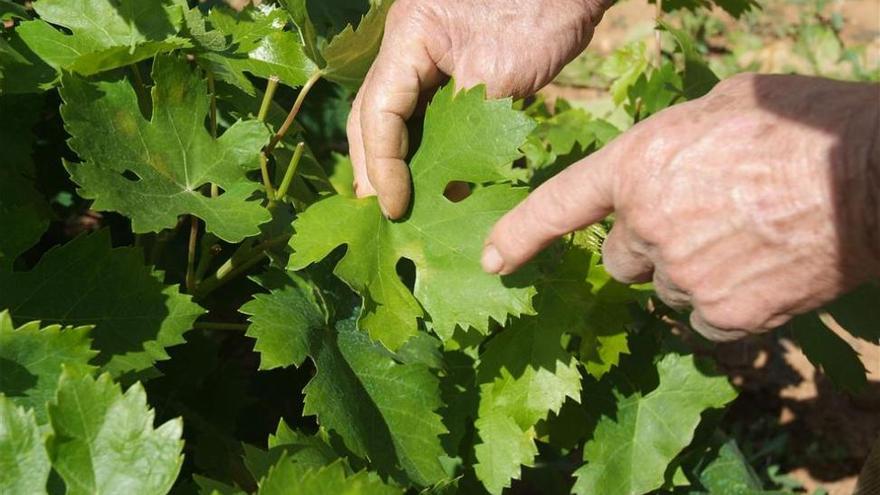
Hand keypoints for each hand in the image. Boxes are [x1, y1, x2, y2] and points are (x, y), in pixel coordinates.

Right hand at [348, 0, 609, 217]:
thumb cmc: (542, 15)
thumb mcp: (500, 77)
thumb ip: (464, 131)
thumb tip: (445, 191)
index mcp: (407, 38)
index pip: (377, 112)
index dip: (382, 166)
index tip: (396, 207)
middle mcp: (405, 46)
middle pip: (373, 115)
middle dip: (375, 167)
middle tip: (384, 215)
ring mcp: (424, 57)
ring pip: (395, 118)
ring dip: (397, 162)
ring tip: (402, 207)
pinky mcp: (448, 70)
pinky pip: (425, 115)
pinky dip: (426, 148)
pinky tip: (435, 181)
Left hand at [483, 73, 879, 340]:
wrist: (876, 176)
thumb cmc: (805, 125)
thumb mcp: (722, 106)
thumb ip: (671, 143)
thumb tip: (661, 166)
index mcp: (638, 166)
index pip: (559, 206)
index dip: (519, 235)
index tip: (491, 261)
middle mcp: (648, 225)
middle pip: (620, 258)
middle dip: (646, 245)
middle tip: (701, 220)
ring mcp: (684, 275)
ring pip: (664, 289)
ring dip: (690, 272)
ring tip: (746, 237)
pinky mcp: (726, 315)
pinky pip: (704, 320)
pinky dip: (725, 303)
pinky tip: (762, 269)